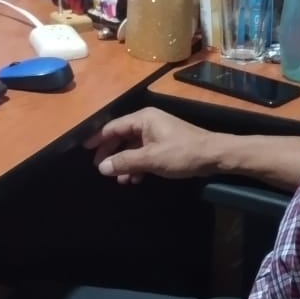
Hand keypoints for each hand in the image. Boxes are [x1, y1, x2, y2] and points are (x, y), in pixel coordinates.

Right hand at [82, 107, 219, 183]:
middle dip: (111, 153)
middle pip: (121, 136)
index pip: (113, 127)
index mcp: (143, 118)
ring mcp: (157, 133)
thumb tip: (101, 167)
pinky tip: (134, 179)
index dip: (98, 139)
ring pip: (133, 147)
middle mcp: (148, 122)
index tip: (85, 151)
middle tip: (101, 169)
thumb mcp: (151, 159)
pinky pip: (144, 153)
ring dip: (124, 162)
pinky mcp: (164, 145)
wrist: (214, 156)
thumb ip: (125, 162)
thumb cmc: (182, 153)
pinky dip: (137, 165)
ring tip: (118, 179)